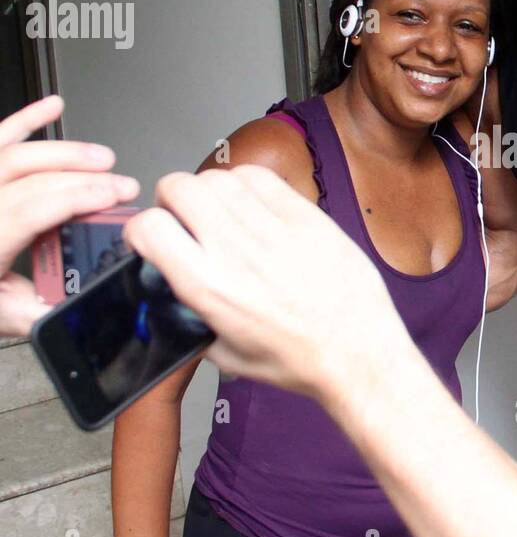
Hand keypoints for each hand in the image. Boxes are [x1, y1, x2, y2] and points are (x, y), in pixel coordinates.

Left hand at [0, 96, 139, 334]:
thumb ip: (37, 313)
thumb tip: (79, 306)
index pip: (33, 209)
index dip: (77, 198)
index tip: (113, 196)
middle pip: (31, 178)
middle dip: (84, 177)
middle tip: (121, 183)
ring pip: (15, 154)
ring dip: (64, 152)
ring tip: (101, 157)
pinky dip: (25, 120)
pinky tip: (52, 106)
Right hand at [121, 165, 410, 409]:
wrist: (357, 353)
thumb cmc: (298, 359)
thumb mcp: (223, 354)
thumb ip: (191, 318)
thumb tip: (174, 293)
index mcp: (209, 287)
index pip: (149, 227)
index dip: (140, 229)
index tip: (150, 236)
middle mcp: (237, 251)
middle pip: (180, 187)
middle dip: (170, 199)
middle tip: (181, 216)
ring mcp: (274, 228)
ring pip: (220, 177)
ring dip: (209, 190)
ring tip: (219, 211)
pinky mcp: (307, 217)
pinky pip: (262, 178)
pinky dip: (247, 183)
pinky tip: (252, 204)